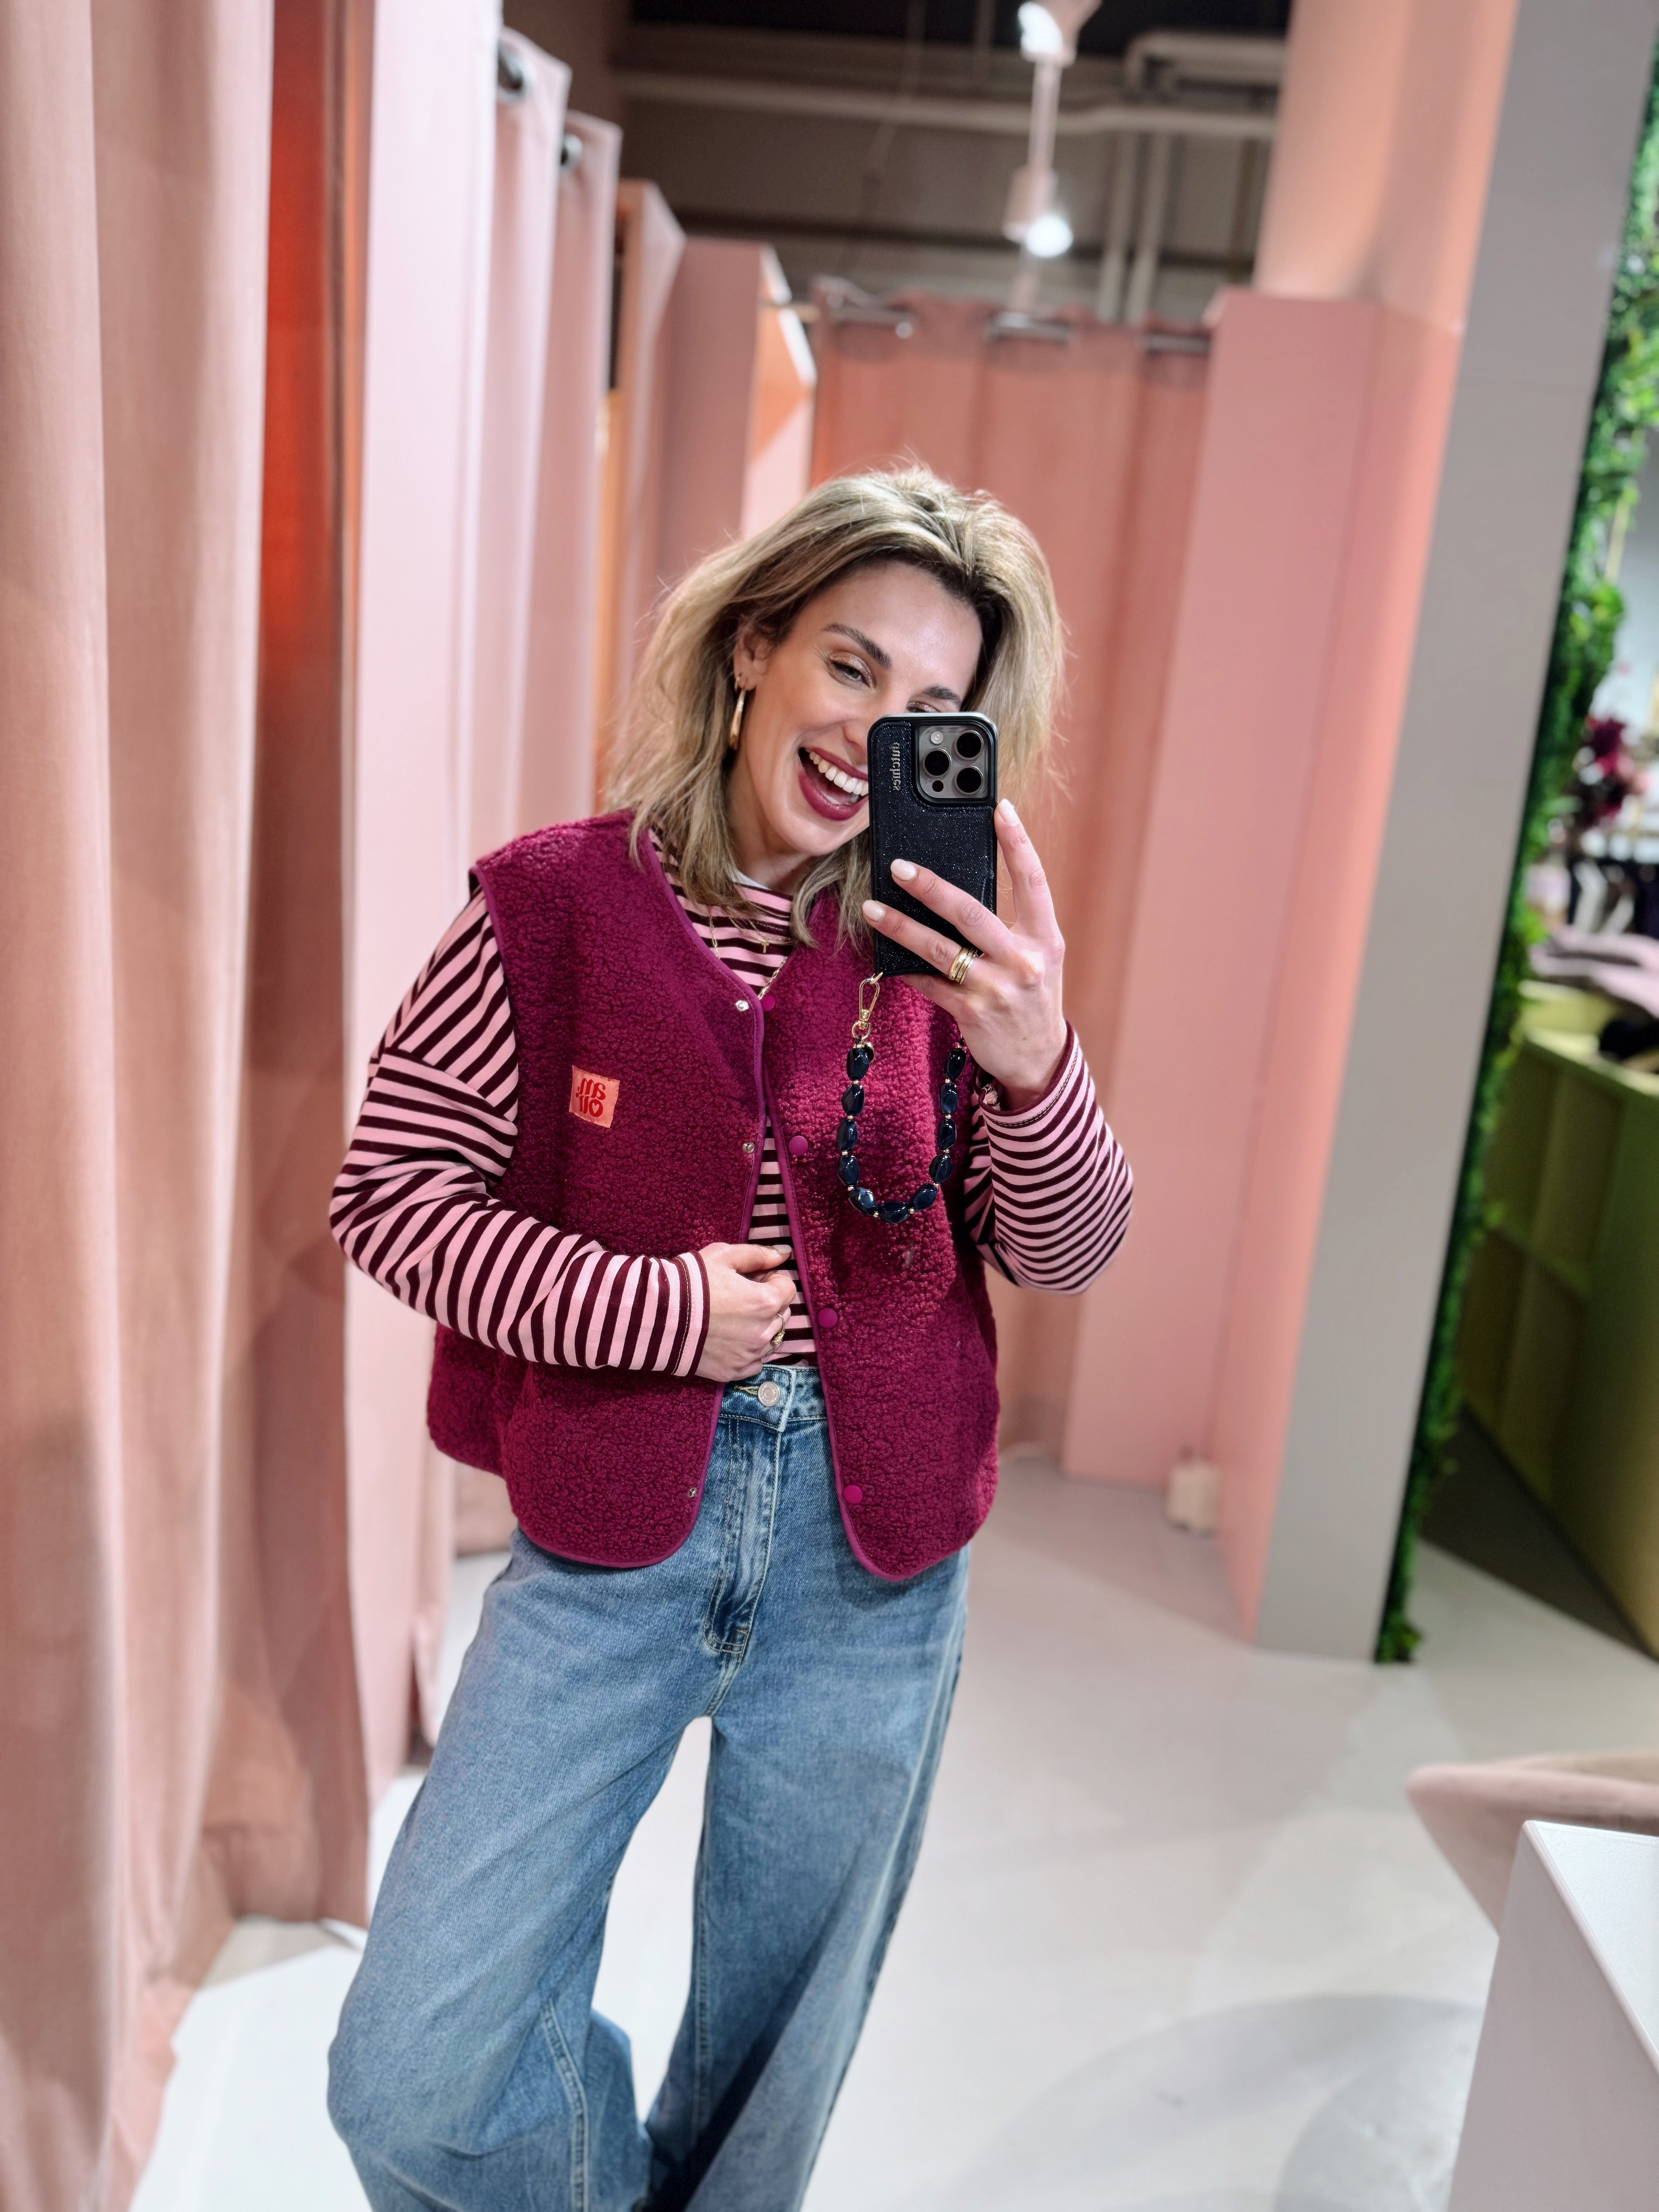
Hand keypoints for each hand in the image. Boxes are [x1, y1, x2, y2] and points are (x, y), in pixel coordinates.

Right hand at [695, 1243, 796, 1380]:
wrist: (657, 1316)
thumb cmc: (691, 1282)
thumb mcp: (723, 1256)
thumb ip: (758, 1255)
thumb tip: (784, 1253)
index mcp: (765, 1302)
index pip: (788, 1289)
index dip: (772, 1280)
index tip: (754, 1278)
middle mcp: (764, 1332)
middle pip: (782, 1314)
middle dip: (769, 1303)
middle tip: (742, 1296)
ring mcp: (749, 1355)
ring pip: (772, 1339)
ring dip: (762, 1327)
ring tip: (735, 1318)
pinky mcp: (734, 1371)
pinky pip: (756, 1362)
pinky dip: (750, 1351)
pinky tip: (731, 1339)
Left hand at [861, 800, 1066, 1111]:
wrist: (1038, 1059)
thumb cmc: (1032, 997)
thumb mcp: (1038, 957)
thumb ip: (1013, 926)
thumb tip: (959, 891)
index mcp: (1045, 938)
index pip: (1033, 881)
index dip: (1018, 842)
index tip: (1000, 808)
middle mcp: (1023, 960)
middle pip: (971, 912)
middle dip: (931, 887)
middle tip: (899, 867)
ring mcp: (996, 988)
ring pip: (940, 949)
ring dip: (901, 926)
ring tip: (872, 909)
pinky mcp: (971, 1012)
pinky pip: (929, 983)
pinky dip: (906, 968)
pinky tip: (887, 954)